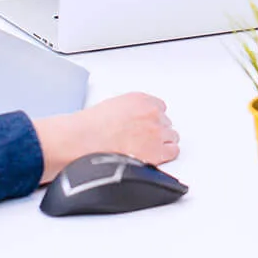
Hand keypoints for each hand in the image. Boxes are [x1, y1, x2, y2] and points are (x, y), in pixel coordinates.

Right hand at [33, 92, 179, 182]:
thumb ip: (129, 111)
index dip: (152, 118)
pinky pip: (173, 151)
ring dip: (162, 142)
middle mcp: (152, 113)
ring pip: (171, 136)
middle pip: (165, 122)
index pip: (159, 107)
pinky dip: (165, 155)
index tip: (146, 124)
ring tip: (149, 148)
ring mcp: (156, 132)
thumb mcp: (112, 106)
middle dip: (156, 130)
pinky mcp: (157, 151)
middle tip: (143, 138)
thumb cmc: (91, 127)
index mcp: (140, 100)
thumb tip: (131, 120)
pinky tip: (155, 157)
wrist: (85, 142)